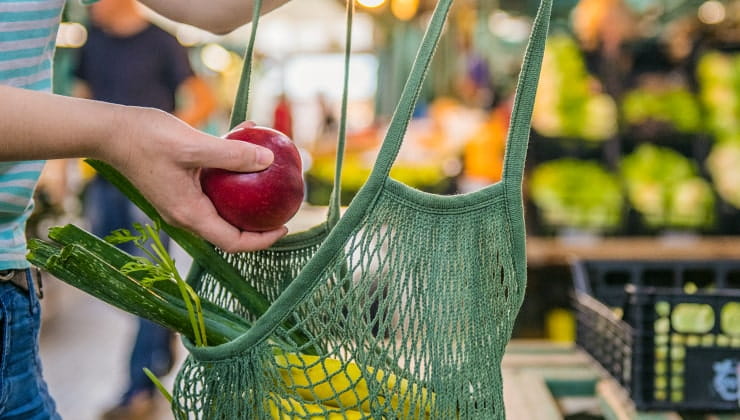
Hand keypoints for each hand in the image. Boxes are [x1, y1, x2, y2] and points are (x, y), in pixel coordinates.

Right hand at [103, 109, 286, 251]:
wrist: (109, 131)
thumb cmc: (147, 139)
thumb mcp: (194, 145)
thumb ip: (232, 155)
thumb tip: (269, 159)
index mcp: (189, 214)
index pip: (233, 241)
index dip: (262, 240)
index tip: (284, 227)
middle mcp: (186, 213)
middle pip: (230, 229)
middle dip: (259, 220)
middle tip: (282, 204)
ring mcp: (181, 200)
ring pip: (223, 204)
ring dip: (246, 189)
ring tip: (269, 168)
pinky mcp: (179, 184)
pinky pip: (212, 184)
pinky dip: (230, 168)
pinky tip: (245, 137)